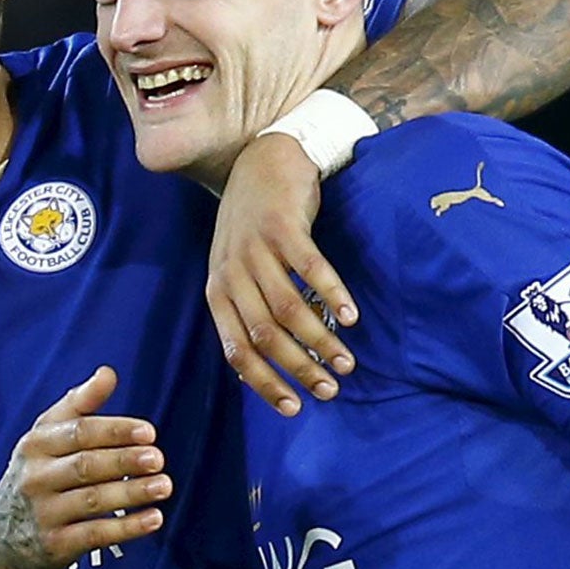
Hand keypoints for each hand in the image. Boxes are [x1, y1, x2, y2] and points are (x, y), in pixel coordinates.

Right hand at [0, 367, 169, 568]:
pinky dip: (126, 528)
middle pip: (86, 465)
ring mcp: (45, 512)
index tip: (149, 432)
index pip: (79, 432)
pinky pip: (95, 534)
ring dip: (132, 493)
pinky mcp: (56, 544)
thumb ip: (79, 404)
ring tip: (164, 486)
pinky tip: (153, 519)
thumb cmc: (36, 475)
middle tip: (158, 459)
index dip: (115, 431)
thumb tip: (108, 373)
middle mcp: (37, 477)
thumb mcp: (46, 436)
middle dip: (125, 461)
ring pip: (93, 500)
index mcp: (37, 444)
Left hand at [208, 132, 358, 416]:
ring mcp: (256, 248)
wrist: (260, 159)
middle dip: (299, 368)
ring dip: (320, 340)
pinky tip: (351, 316)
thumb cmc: (252, 226)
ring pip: (288, 308)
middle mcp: (232, 273)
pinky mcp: (283, 225)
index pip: (237, 352)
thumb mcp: (235, 270)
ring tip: (347, 361)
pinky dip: (331, 294)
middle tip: (331, 389)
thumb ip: (244, 312)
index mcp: (218, 292)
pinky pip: (310, 268)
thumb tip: (259, 372)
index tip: (296, 408)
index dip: (265, 384)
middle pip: (266, 335)